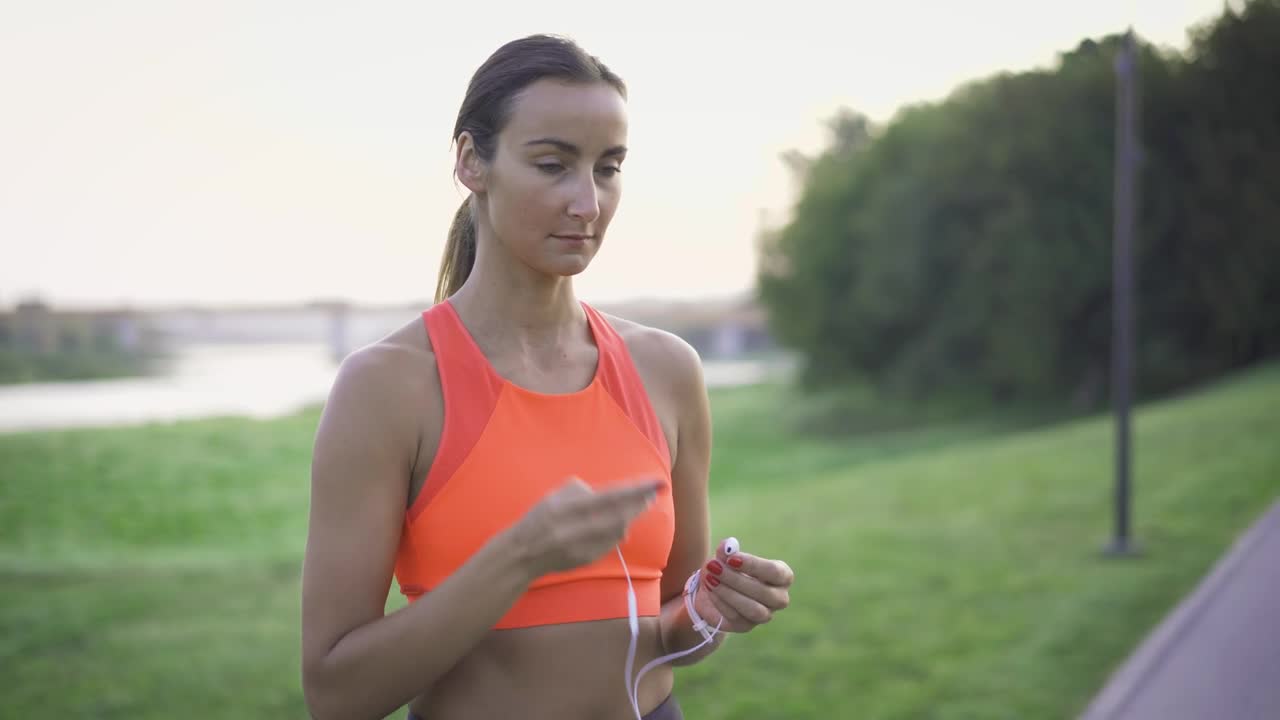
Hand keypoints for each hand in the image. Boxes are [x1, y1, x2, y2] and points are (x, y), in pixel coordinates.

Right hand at [509, 476, 661, 577]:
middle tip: (653, 494)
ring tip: (635, 507)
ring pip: (619, 530)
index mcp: (571, 508)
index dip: (636, 490)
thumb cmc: (540, 518)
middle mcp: (580, 529)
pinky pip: (611, 543)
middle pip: (621, 515)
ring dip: (629, 517)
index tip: (656, 483)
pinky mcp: (590, 559)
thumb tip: (612, 496)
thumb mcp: (556, 495)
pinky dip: (617, 532)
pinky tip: (617, 524)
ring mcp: (586, 546)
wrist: (523, 553)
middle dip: (639, 504)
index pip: (612, 496)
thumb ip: (583, 491)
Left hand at [694, 538, 793, 633]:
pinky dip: (720, 602)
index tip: (731, 558)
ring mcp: (764, 615)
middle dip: (736, 579)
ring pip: (753, 609)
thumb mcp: (725, 556)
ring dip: (729, 593)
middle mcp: (778, 598)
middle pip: (764, 593)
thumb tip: (726, 546)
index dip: (753, 565)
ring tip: (710, 579)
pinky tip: (709, 590)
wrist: (713, 588)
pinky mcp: (745, 626)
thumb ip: (727, 551)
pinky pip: (735, 617)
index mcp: (782, 576)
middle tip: (715, 567)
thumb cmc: (728, 568)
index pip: (775, 572)